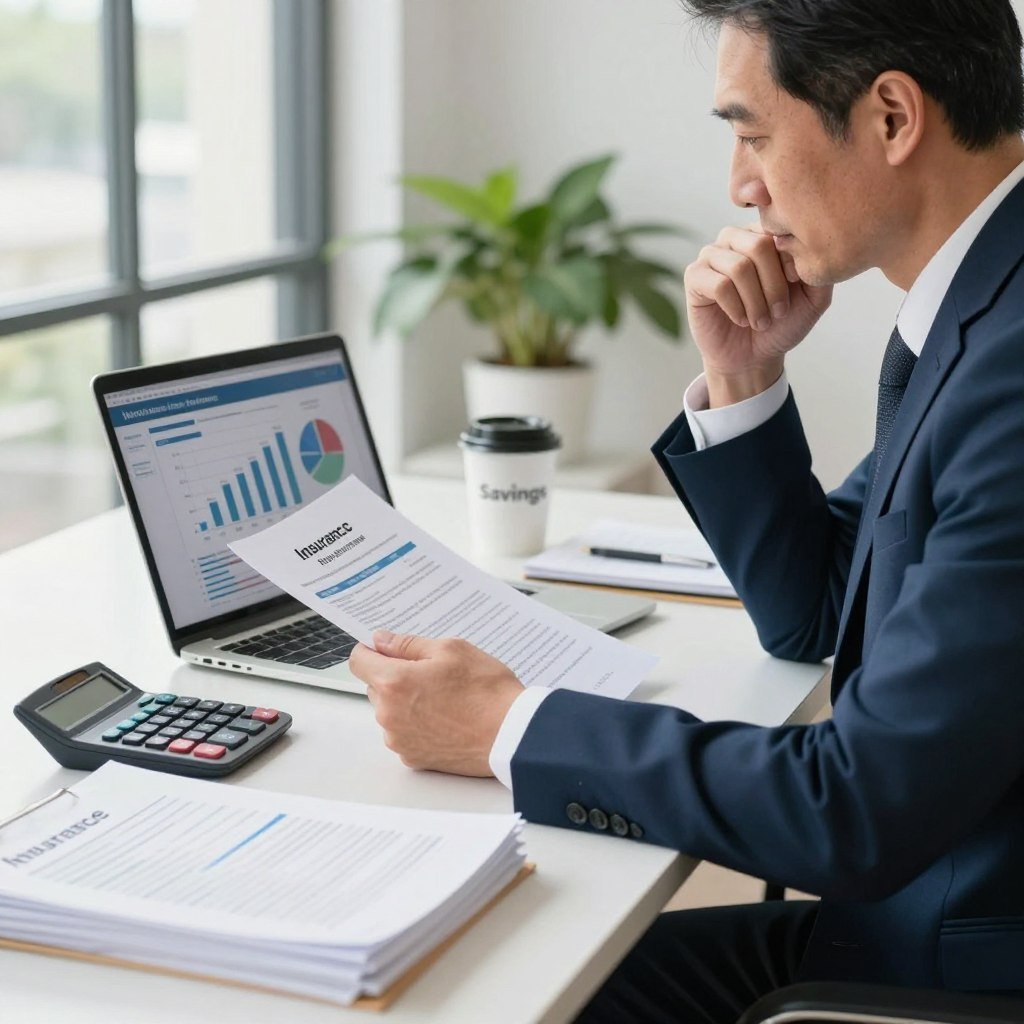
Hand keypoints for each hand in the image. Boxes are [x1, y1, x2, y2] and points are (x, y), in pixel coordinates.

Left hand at [348, 631, 524, 776]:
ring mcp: (400, 740)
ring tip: (444, 698)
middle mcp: (389, 715)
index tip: (385, 648)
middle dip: (394, 676)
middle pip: (375, 687)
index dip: (371, 650)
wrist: (512, 735)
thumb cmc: (487, 691)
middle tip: (431, 673)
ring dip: (405, 702)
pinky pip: (404, 734)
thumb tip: (382, 641)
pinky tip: (446, 718)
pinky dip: (417, 725)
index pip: (358, 661)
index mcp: (394, 683)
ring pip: (390, 712)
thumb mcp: (451, 649)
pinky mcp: (413, 758)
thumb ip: (408, 644)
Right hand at [684, 225, 832, 404]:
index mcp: (765, 233)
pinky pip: (718, 285)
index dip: (791, 265)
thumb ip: (818, 269)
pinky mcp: (694, 277)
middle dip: (774, 287)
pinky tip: (740, 319)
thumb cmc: (782, 323)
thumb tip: (801, 247)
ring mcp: (712, 255)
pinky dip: (736, 308)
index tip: (793, 288)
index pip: (781, 232)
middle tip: (778, 312)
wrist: (753, 356)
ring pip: (738, 267)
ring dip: (755, 302)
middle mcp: (736, 237)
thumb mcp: (813, 297)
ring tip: (760, 321)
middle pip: (759, 246)